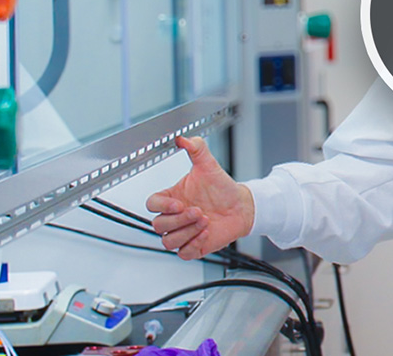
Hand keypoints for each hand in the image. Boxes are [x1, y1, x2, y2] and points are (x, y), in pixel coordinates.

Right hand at [146, 136, 254, 259]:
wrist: (240, 206)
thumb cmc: (222, 188)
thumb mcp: (209, 166)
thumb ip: (197, 149)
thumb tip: (184, 138)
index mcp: (172, 198)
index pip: (152, 204)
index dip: (161, 205)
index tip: (179, 202)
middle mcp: (174, 216)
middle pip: (158, 225)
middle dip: (179, 219)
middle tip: (198, 211)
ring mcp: (182, 232)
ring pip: (168, 241)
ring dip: (187, 231)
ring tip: (205, 220)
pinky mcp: (193, 246)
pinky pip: (183, 253)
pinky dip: (194, 244)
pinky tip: (206, 232)